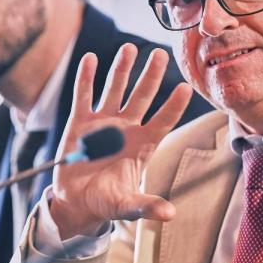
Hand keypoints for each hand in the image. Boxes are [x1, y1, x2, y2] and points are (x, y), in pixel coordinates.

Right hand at [49, 44, 192, 239]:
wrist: (77, 203)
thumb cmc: (107, 203)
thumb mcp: (128, 206)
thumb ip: (147, 206)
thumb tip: (170, 214)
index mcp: (143, 145)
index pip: (163, 121)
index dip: (173, 105)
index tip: (185, 88)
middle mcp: (126, 129)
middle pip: (142, 96)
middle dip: (150, 76)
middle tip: (160, 54)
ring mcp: (103, 123)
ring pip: (115, 89)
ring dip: (121, 69)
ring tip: (129, 48)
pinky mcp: (80, 122)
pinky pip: (84, 95)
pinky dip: (86, 77)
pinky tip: (91, 58)